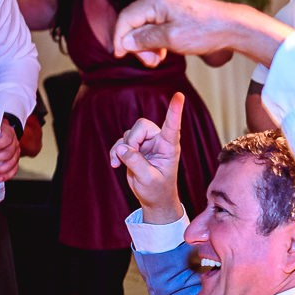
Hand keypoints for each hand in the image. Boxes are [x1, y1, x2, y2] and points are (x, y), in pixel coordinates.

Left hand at [0, 116, 22, 181]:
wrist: (2, 133)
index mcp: (7, 132)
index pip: (6, 139)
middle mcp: (14, 143)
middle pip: (8, 152)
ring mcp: (16, 153)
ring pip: (11, 163)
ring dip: (0, 170)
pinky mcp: (15, 161)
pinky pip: (14, 169)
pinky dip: (7, 175)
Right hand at [108, 91, 186, 220]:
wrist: (153, 199)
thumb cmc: (157, 190)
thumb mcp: (148, 180)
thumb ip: (136, 163)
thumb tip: (123, 148)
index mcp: (170, 147)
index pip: (172, 126)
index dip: (174, 111)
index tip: (179, 96)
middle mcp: (159, 141)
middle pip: (141, 125)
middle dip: (131, 140)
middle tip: (129, 156)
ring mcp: (146, 143)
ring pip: (129, 133)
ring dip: (121, 148)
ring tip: (120, 163)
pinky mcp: (135, 148)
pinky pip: (121, 141)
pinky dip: (115, 151)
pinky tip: (115, 164)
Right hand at [114, 0, 284, 67]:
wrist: (232, 26)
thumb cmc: (205, 31)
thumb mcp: (172, 39)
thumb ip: (145, 39)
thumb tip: (125, 42)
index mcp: (155, 0)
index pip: (126, 18)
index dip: (119, 38)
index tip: (119, 56)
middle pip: (134, 21)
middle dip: (137, 44)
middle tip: (150, 62)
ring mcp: (166, 2)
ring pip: (144, 25)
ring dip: (146, 44)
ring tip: (158, 59)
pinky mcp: (173, 9)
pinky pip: (155, 24)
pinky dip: (155, 39)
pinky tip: (163, 51)